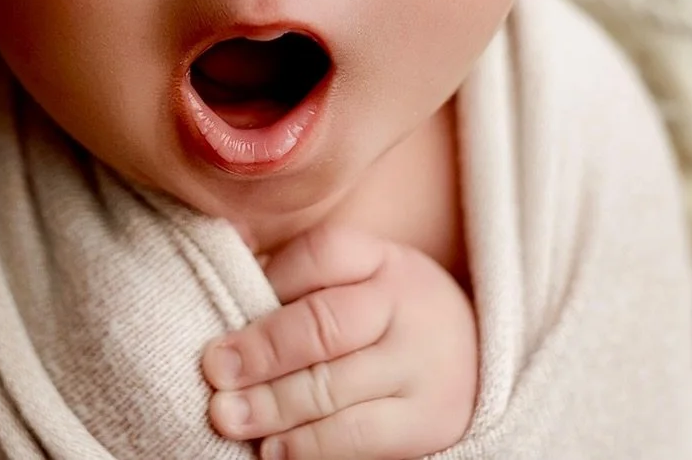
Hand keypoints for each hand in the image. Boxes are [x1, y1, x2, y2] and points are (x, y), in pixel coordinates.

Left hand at [201, 222, 477, 459]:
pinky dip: (308, 446)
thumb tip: (231, 267)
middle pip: (323, 324)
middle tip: (215, 370)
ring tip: (227, 416)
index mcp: (383, 259)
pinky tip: (272, 450)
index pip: (322, 252)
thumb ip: (307, 276)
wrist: (476, 363)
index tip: (228, 298)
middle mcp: (405, 306)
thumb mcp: (366, 276)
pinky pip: (357, 437)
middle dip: (262, 350)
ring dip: (272, 405)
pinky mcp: (424, 422)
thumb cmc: (392, 315)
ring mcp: (418, 367)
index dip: (271, 277)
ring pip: (333, 387)